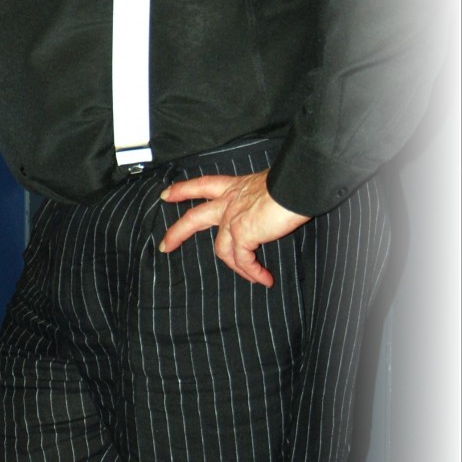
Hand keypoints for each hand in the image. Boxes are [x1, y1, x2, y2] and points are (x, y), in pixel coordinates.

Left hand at [158, 170, 308, 287]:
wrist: (295, 186)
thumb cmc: (289, 182)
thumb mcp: (269, 186)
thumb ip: (261, 198)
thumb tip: (271, 208)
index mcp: (234, 187)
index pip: (202, 186)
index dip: (183, 190)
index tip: (166, 195)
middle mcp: (229, 202)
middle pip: (194, 218)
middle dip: (177, 233)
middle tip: (165, 246)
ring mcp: (232, 220)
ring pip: (221, 250)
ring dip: (236, 268)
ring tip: (253, 278)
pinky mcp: (242, 235)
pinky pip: (243, 261)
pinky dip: (254, 272)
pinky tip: (264, 279)